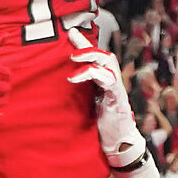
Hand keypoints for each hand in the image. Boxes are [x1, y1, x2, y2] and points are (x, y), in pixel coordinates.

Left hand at [67, 27, 156, 177]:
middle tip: (71, 39)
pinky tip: (76, 77)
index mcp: (104, 82)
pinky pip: (109, 80)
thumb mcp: (85, 105)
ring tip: (72, 58)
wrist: (118, 145)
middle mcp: (112, 81)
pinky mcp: (118, 98)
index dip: (84, 43)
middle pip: (104, 55)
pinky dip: (93, 74)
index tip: (70, 32)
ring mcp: (116, 89)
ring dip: (90, 56)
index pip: (95, 58)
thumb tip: (60, 83)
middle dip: (88, 46)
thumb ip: (78, 93)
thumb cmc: (101, 126)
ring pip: (108, 62)